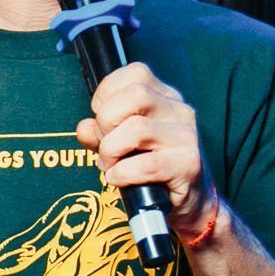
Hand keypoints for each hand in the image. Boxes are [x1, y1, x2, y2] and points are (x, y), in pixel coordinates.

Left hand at [74, 61, 218, 236]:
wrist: (189, 202)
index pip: (135, 73)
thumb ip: (99, 132)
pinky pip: (145, 164)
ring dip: (111, 150)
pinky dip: (121, 174)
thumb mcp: (120, 144)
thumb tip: (85, 127)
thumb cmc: (151, 168)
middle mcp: (179, 111)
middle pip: (135, 94)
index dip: (107, 93)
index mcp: (165, 97)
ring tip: (110, 165)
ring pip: (137, 128)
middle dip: (107, 120)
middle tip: (105, 144)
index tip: (101, 118)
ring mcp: (186, 137)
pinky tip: (119, 179)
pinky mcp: (188, 165)